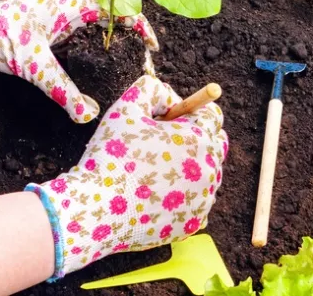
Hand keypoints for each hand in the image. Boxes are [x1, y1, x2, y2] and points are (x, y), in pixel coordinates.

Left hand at [0, 0, 158, 122]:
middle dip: (131, 37)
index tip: (150, 48)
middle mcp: (68, 5)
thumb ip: (63, 91)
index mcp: (71, 6)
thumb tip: (90, 114)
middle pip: (113, 14)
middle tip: (140, 65)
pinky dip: (95, 46)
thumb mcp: (32, 67)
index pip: (119, 5)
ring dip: (113, 41)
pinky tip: (93, 68)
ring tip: (124, 66)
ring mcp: (58, 14)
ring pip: (97, 22)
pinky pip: (81, 31)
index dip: (140, 25)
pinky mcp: (49, 25)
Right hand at [25, 75, 227, 279]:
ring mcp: (204, 199)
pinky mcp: (193, 222)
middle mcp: (210, 169)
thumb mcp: (126, 108)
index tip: (166, 119)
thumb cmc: (109, 155)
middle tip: (164, 142)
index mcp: (198, 138)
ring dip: (190, 167)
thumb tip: (167, 94)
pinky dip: (183, 195)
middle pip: (217, 144)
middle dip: (197, 137)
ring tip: (155, 170)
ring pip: (208, 174)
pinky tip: (157, 193)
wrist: (95, 210)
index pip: (212, 114)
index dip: (189, 111)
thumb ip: (151, 89)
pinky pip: (197, 201)